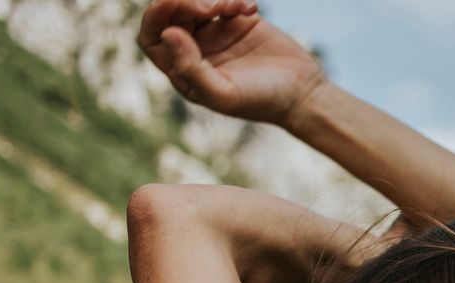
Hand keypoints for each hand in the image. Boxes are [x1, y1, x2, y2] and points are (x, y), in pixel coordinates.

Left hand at [138, 0, 326, 124]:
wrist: (303, 94)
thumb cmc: (262, 101)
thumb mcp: (224, 93)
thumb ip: (191, 69)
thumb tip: (168, 34)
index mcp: (183, 70)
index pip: (152, 37)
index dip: (155, 16)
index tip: (171, 2)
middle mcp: (195, 49)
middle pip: (171, 12)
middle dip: (185, 1)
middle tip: (212, 6)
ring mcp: (216, 32)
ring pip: (197, 0)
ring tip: (234, 6)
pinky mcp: (238, 20)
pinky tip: (251, 9)